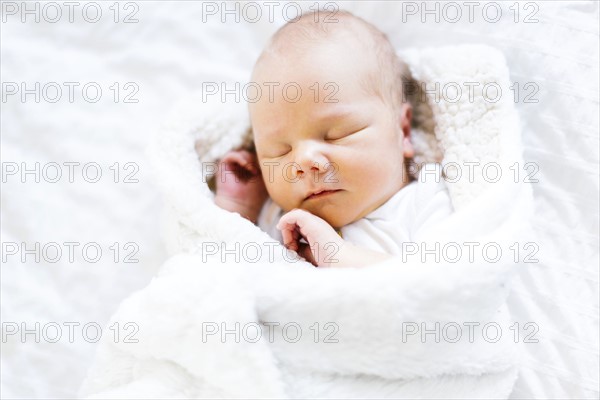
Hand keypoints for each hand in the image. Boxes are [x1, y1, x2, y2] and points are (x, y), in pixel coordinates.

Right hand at [214, 149, 268, 222]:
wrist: (240, 206)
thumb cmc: (254, 196)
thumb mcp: (263, 179)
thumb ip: (263, 166)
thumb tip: (263, 154)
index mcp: (247, 172)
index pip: (256, 158)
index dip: (261, 161)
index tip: (265, 170)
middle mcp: (238, 169)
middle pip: (250, 155)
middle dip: (255, 160)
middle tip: (258, 171)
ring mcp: (231, 168)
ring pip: (242, 154)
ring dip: (249, 159)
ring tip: (252, 170)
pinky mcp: (223, 168)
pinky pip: (230, 155)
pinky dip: (239, 158)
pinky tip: (245, 165)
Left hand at [277, 208, 393, 267]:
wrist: (339, 260)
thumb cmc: (327, 259)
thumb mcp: (308, 253)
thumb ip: (299, 248)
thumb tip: (289, 246)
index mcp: (316, 229)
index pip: (298, 225)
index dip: (290, 234)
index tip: (291, 248)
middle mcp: (315, 223)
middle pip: (294, 220)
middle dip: (288, 232)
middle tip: (290, 246)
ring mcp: (314, 221)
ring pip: (293, 216)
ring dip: (287, 229)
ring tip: (290, 243)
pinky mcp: (311, 222)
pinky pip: (294, 215)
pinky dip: (285, 220)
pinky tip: (282, 228)